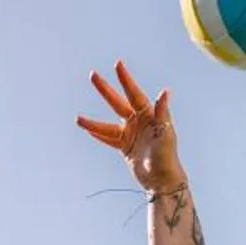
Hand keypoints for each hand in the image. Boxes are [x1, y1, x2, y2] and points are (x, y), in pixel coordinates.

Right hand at [75, 60, 184, 193]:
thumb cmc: (167, 156)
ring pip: (107, 124)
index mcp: (148, 115)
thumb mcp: (166, 133)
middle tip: (92, 75)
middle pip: (117, 102)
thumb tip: (164, 91)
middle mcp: (138, 122)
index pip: (134, 93)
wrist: (162, 180)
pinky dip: (97, 135)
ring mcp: (130, 134)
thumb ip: (162, 112)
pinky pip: (107, 139)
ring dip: (92, 122)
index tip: (117, 64)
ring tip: (77, 118)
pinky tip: (86, 130)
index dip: (125, 79)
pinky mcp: (125, 147)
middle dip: (104, 89)